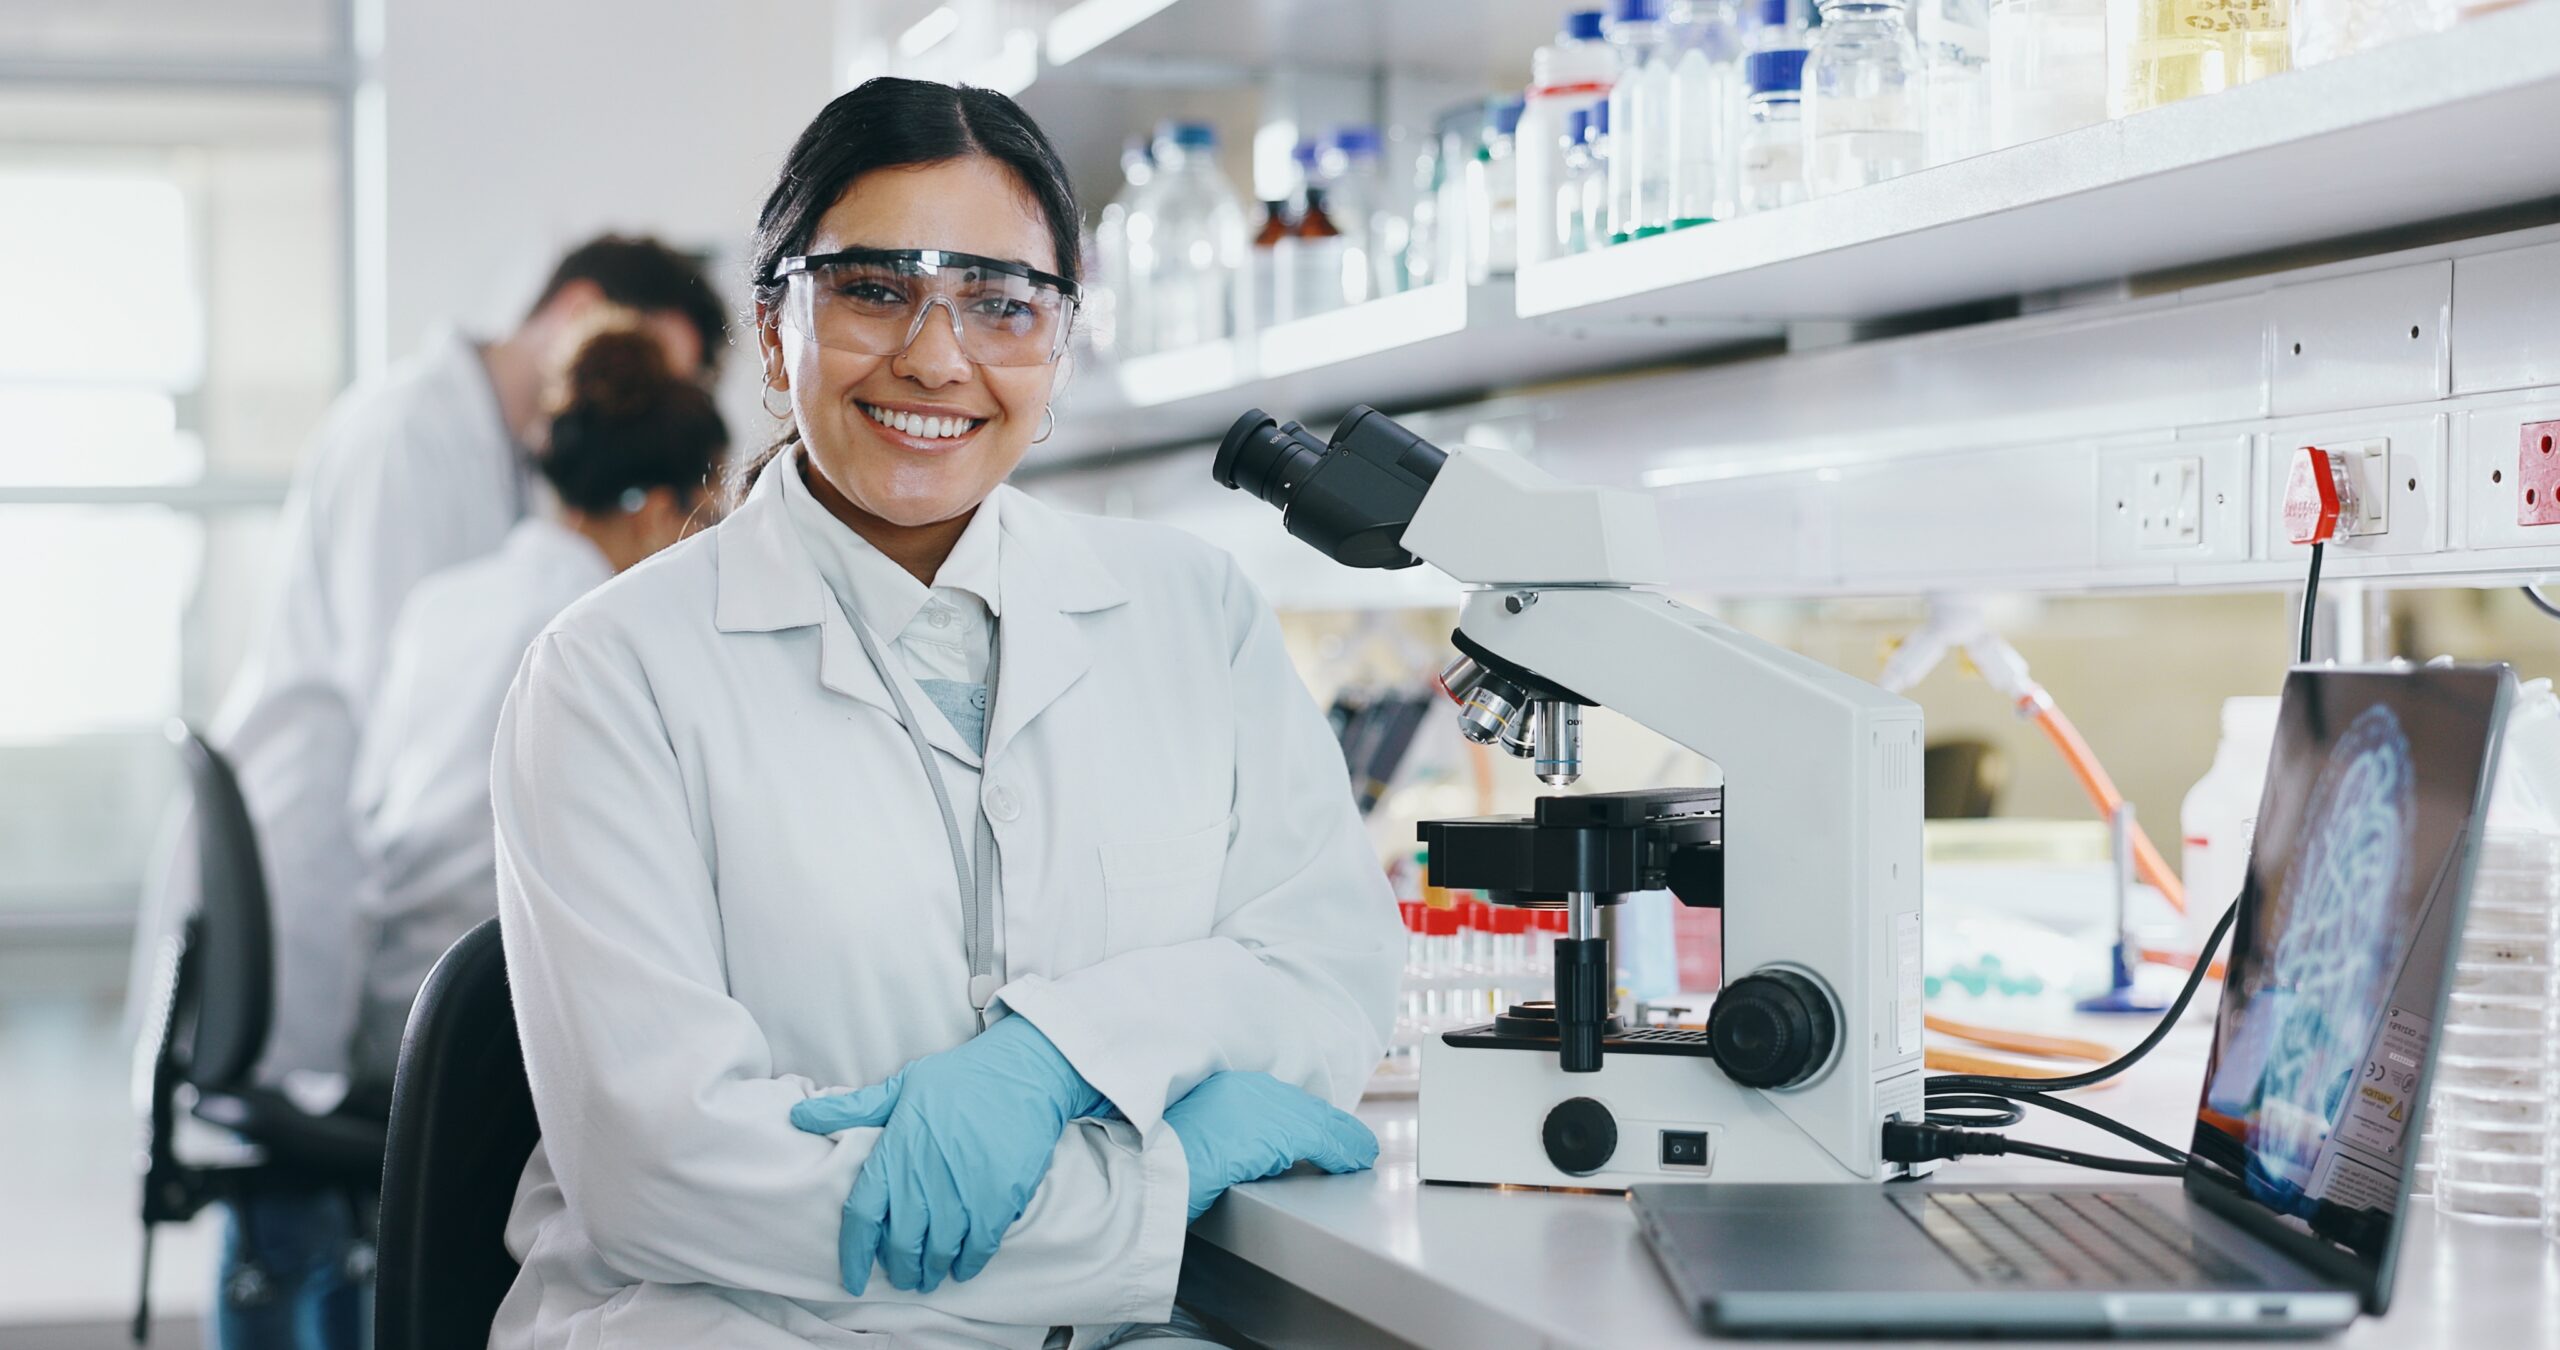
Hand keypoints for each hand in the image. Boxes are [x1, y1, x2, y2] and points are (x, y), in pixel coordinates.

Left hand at [790, 1014, 1103, 1295]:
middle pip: (901, 1245)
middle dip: (900, 1269)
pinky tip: (963, 1267)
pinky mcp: (998, 1199)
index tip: (854, 1278)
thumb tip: (800, 1115)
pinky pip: (978, 1247)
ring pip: (939, 1252)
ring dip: (932, 1271)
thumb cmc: (959, 1078)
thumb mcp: (901, 1085)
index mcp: (894, 1155)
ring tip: (930, 1276)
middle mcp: (922, 1180)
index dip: (854, 1255)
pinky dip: (968, 1263)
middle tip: (903, 1277)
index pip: (861, 1217)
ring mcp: (962, 1193)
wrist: (1021, 1071)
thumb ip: (852, 1108)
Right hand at [1162, 1072, 1377, 1221]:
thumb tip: (1240, 1154)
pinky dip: (1343, 1151)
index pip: (1275, 1100)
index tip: (1318, 1127)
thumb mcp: (1189, 1138)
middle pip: (1299, 1106)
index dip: (1299, 1115)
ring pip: (1317, 1120)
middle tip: (1350, 1140)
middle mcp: (1244, 1088)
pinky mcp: (1279, 1130)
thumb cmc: (1155, 1161)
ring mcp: (1263, 1105)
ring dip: (1342, 1138)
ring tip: (1358, 1152)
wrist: (1145, 1169)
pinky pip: (1324, 1141)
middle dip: (1327, 1123)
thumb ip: (1219, 1135)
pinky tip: (1355, 1162)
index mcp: (1221, 1088)